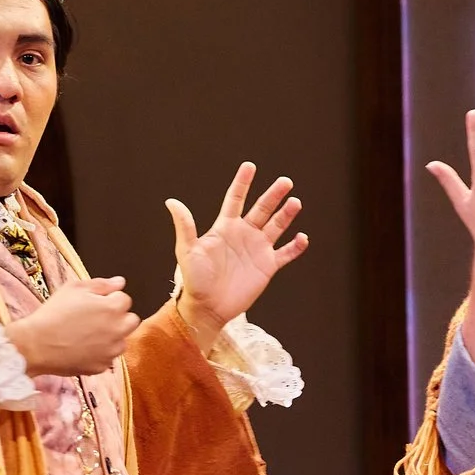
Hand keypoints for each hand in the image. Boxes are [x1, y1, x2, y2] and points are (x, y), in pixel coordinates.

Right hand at [8, 276, 137, 377]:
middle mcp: (118, 330)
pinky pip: (108, 358)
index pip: (125, 299)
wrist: (37, 345)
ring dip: (111, 337)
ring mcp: (111, 351)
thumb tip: (119, 282)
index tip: (95, 303)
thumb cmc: (53, 314)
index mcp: (113, 308)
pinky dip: (100, 353)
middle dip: (118, 317)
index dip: (109, 299)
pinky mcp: (102, 366)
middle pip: (131, 321)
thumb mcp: (74, 288)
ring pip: (121, 341)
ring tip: (87, 334)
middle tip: (96, 318)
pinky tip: (82, 347)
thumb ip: (101, 284)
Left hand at [170, 162, 308, 346]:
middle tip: (285, 182)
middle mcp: (244, 234)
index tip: (250, 166)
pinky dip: (295, 246)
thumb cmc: (194, 280)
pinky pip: (285, 254)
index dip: (243, 183)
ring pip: (276, 226)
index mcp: (225, 227)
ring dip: (286, 215)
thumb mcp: (187, 251)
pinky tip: (302, 238)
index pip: (236, 199)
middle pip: (262, 209)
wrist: (208, 307)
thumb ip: (185, 225)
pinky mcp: (267, 266)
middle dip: (274, 195)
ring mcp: (257, 249)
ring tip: (295, 203)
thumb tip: (172, 201)